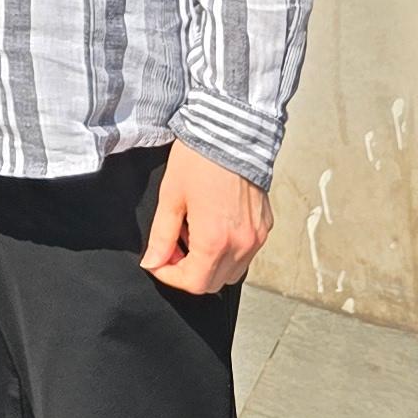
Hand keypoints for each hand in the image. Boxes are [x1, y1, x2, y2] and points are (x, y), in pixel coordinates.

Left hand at [141, 140, 271, 294]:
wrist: (231, 134)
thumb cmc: (198, 161)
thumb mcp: (170, 197)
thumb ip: (162, 236)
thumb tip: (152, 262)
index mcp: (216, 240)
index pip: (194, 283)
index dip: (169, 277)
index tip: (156, 261)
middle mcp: (242, 245)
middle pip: (213, 283)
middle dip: (187, 272)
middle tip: (171, 247)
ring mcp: (257, 238)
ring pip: (232, 272)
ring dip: (208, 263)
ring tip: (190, 233)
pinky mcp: (265, 228)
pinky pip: (246, 254)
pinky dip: (226, 251)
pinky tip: (210, 225)